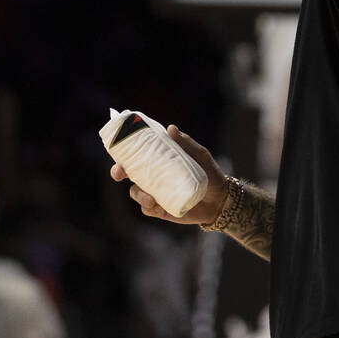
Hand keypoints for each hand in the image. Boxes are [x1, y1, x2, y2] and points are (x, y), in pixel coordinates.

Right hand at [110, 124, 228, 225]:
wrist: (220, 200)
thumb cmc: (209, 173)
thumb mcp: (200, 156)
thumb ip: (186, 143)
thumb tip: (171, 128)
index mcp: (160, 159)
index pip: (138, 153)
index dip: (123, 150)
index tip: (117, 150)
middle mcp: (154, 175)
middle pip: (128, 172)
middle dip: (118, 172)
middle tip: (120, 173)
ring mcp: (155, 192)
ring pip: (135, 192)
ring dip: (138, 194)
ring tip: (152, 199)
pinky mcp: (160, 209)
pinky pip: (147, 209)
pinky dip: (149, 207)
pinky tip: (158, 207)